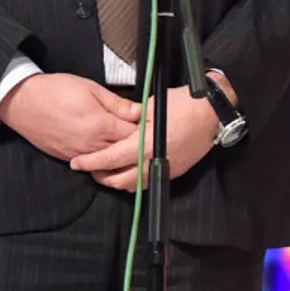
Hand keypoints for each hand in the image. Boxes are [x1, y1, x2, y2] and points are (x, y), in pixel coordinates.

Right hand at [0, 73, 140, 162]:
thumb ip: (118, 103)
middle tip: (141, 134)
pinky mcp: (67, 158)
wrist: (22, 102)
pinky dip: (100, 158)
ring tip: (122, 142)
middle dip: (134, 145)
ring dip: (117, 154)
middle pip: (124, 153)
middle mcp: (91, 145)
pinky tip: (103, 147)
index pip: (135, 136)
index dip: (145, 131)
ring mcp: (79, 154)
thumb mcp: (91, 89)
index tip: (149, 125)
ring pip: (108, 162)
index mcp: (101, 126)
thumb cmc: (53, 91)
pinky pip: (90, 163)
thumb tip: (139, 111)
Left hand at [70, 84, 218, 189]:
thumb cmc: (184, 105)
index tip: (77, 162)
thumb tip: (116, 122)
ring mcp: (164, 169)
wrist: (212, 114)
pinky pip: (147, 182)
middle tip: (88, 168)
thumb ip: (131, 118)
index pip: (110, 159)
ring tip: (104, 172)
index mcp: (144, 144)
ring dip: (116, 181)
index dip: (90, 162)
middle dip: (100, 176)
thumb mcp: (151, 106)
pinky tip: (126, 172)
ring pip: (133, 185)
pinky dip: (133, 180)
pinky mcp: (173, 171)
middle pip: (119, 180)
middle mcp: (153, 161)